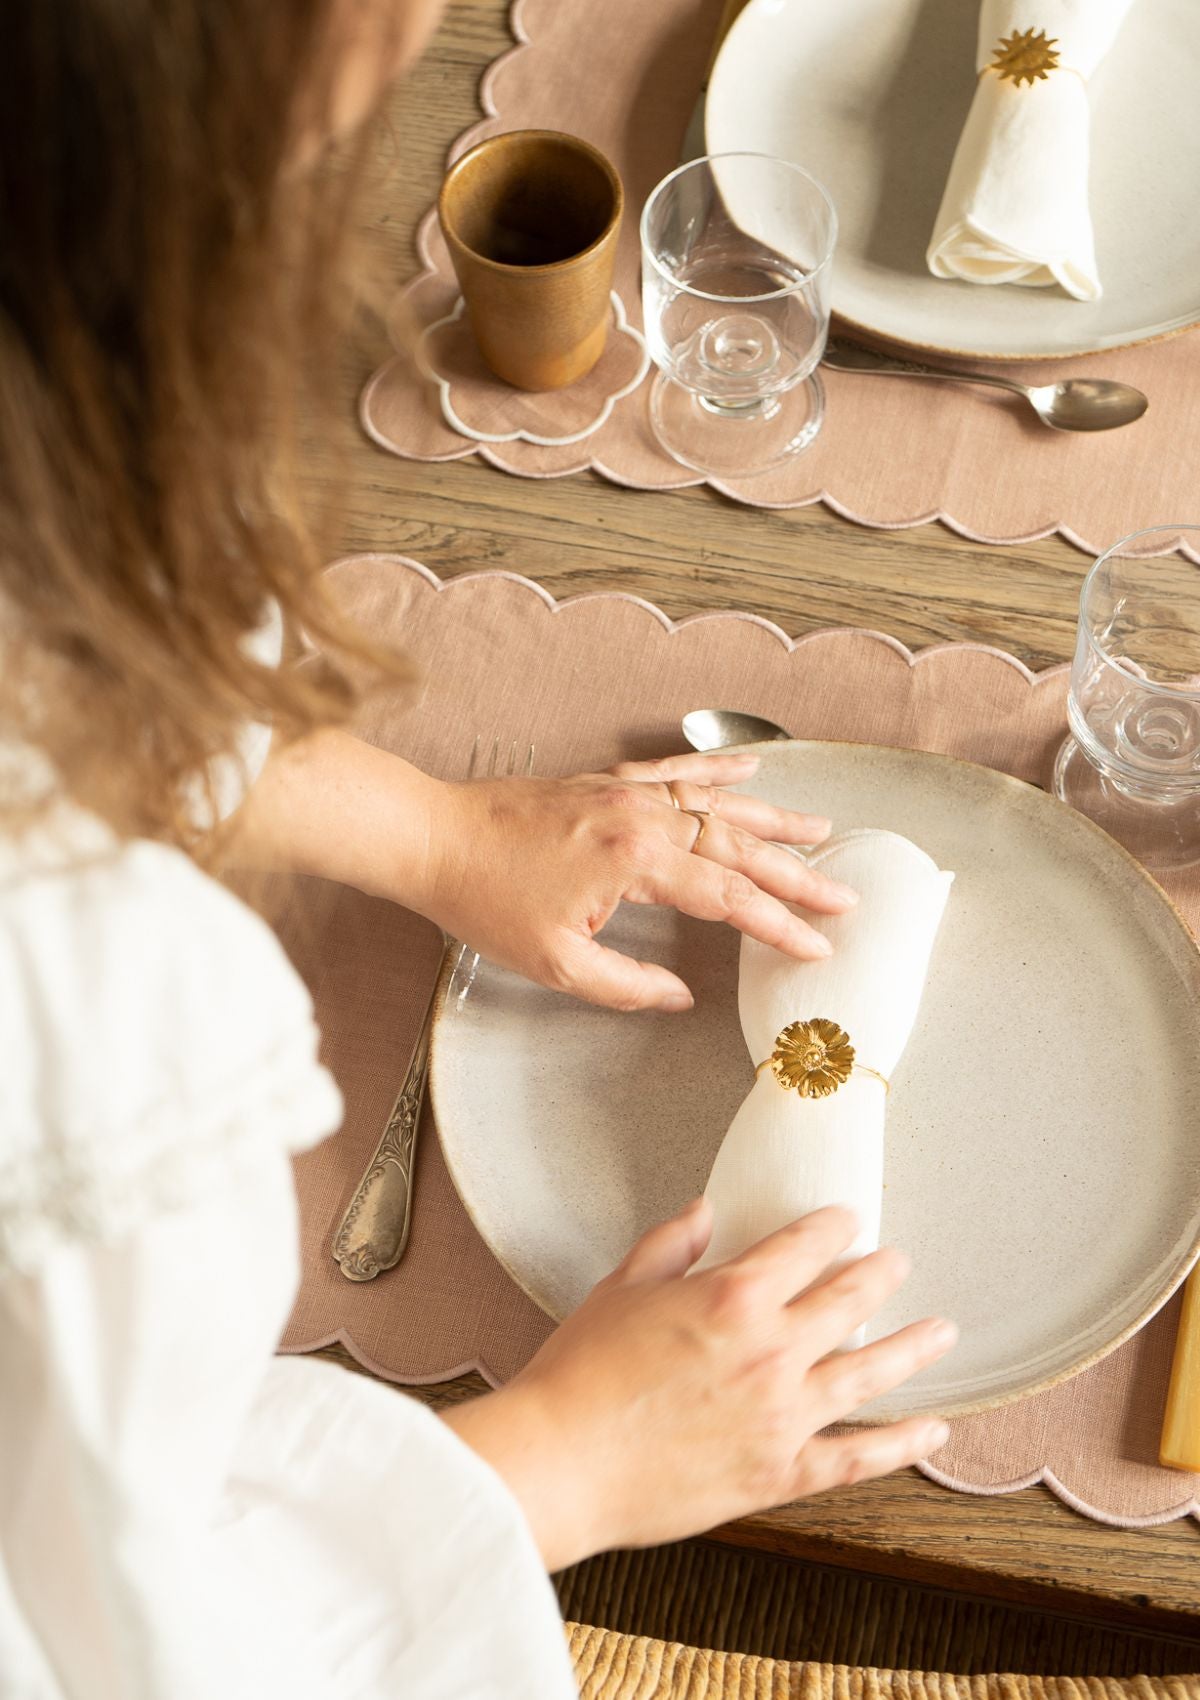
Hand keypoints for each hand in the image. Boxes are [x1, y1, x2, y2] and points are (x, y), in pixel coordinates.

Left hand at [423, 750, 855, 1011]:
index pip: (728, 898)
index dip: (779, 925)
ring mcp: (626, 793)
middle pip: (737, 847)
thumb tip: (679, 995)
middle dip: (796, 873)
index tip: (817, 945)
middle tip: (843, 894)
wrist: (434, 837)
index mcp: (636, 862)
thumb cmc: (485, 899)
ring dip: (773, 819)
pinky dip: (716, 769)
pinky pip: (676, 770)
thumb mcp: (555, 964)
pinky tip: (750, 769)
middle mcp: (641, 817)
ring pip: (717, 804)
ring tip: (821, 829)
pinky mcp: (607, 781)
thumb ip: (626, 984)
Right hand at [444, 1202, 954, 1570]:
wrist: (560, 1464)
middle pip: (849, 1301)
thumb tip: (703, 1213)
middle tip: (899, 1261)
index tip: (847, 1219)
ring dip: (913, 1347)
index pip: (804, 1246)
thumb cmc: (579, 1374)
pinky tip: (933, 1432)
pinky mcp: (780, 1475)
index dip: (832, 1227)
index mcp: (732, 1296)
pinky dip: (902, 1445)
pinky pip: (857, 1459)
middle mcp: (771, 1350)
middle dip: (880, 1274)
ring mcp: (783, 1416)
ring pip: (870, 1373)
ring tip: (942, 1330)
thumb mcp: (620, 1289)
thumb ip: (670, 1245)